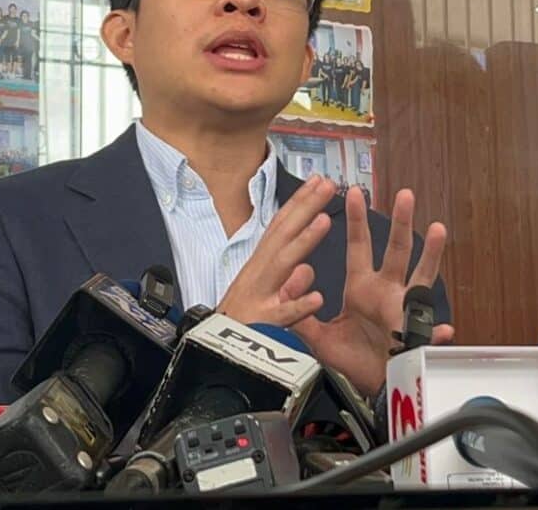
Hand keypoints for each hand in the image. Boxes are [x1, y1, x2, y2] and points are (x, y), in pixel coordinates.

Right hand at [215, 174, 335, 326]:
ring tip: (324, 220)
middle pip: (283, 236)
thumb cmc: (239, 324)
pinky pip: (281, 316)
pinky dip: (297, 306)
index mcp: (261, 267)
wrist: (209, 357)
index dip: (299, 202)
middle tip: (327, 184)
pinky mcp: (260, 326)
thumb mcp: (262, 296)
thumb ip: (286, 280)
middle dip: (305, 208)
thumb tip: (307, 269)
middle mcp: (258, 275)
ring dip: (302, 242)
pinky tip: (317, 298)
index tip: (318, 180)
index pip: (281, 228)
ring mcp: (259, 298)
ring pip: (282, 266)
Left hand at [293, 187, 453, 397]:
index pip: (360, 247)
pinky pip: (428, 335)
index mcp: (361, 287)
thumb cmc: (347, 359)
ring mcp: (403, 310)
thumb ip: (299, 309)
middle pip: (397, 250)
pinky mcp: (413, 336)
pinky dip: (436, 334)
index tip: (354, 192)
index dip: (358, 221)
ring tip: (438, 229)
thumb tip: (287, 282)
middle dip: (401, 222)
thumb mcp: (316, 334)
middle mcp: (386, 292)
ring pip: (421, 276)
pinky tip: (445, 328)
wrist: (364, 389)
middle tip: (405, 194)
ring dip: (430, 254)